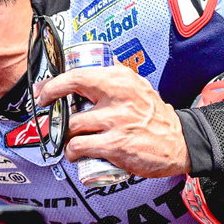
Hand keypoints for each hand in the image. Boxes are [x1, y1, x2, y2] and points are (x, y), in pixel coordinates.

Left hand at [35, 66, 189, 176]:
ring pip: (71, 127)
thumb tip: (85, 70)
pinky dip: (72, 153)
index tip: (43, 92)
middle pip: (69, 101)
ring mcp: (116, 122)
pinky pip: (79, 147)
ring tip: (70, 140)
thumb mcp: (137, 87)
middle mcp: (118, 97)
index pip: (78, 75)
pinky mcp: (116, 145)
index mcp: (121, 80)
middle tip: (50, 118)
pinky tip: (77, 154)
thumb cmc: (154, 116)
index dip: (53, 84)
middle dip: (53, 113)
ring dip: (64, 137)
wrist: (180, 142)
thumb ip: (113, 77)